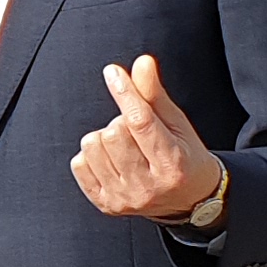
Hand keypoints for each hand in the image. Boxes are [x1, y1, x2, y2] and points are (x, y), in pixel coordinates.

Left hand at [70, 54, 223, 223]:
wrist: (188, 200)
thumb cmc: (184, 155)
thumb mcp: (177, 124)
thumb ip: (155, 94)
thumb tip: (142, 62)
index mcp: (172, 164)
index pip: (141, 122)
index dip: (125, 93)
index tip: (113, 72)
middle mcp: (147, 187)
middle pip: (114, 133)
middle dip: (122, 121)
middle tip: (138, 131)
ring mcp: (124, 199)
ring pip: (92, 146)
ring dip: (105, 137)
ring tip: (126, 145)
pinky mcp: (106, 205)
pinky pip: (78, 164)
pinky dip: (91, 155)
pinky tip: (111, 159)